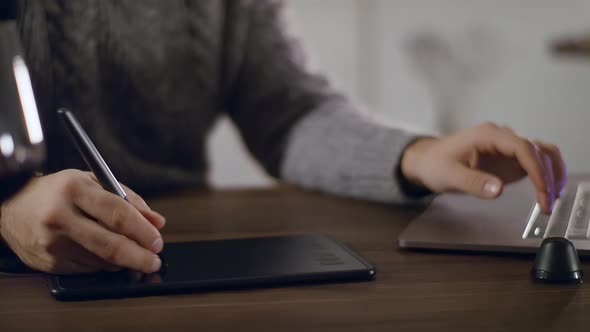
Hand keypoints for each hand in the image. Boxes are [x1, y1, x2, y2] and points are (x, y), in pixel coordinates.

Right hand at [0, 169, 165, 273]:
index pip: (118, 213)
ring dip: (123, 261)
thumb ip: (128, 199)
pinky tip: (101, 252)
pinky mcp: (47, 262)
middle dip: (140, 257)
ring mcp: (52, 243)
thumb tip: (157, 222)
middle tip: (154, 261)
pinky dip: (102, 264)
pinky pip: (88, 269)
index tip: (157, 240)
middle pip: (111, 245)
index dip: (143, 230)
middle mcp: (61, 216)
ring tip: (130, 252)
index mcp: (75, 189)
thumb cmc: (57, 191)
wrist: (10, 205)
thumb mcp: (92, 182)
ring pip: (102, 261)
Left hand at [400, 122, 565, 213]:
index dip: (536, 169)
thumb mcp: (449, 176)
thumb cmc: (434, 164)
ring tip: (552, 198)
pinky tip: (548, 192)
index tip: (542, 190)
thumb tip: (497, 189)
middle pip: (537, 149)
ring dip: (552, 173)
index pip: (521, 147)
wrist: (427, 160)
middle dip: (547, 175)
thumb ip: (473, 182)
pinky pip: (536, 161)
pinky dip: (546, 174)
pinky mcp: (509, 158)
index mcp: (487, 135)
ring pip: (542, 152)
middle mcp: (501, 137)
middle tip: (548, 202)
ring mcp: (507, 147)